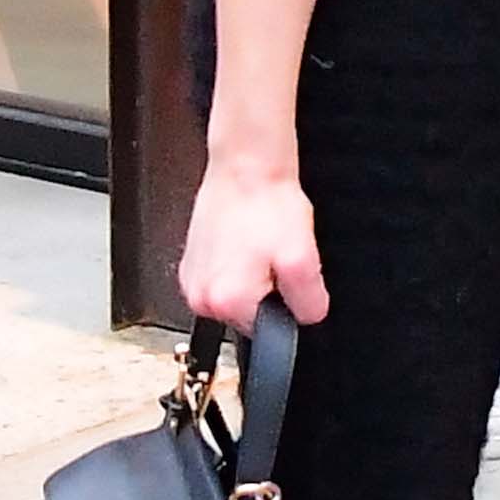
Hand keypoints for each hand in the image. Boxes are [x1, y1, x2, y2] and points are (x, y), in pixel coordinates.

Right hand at [180, 154, 328, 327]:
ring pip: (236, 298)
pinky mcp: (191, 264)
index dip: (285, 305)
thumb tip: (308, 317)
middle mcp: (200, 296)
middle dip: (268, 291)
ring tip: (258, 246)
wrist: (246, 167)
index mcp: (226, 301)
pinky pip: (222, 279)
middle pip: (249, 316)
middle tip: (273, 256)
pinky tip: (245, 242)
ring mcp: (192, 279)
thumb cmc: (268, 204)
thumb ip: (309, 301)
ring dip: (252, 278)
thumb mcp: (302, 258)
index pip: (269, 332)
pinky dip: (237, 266)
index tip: (284, 275)